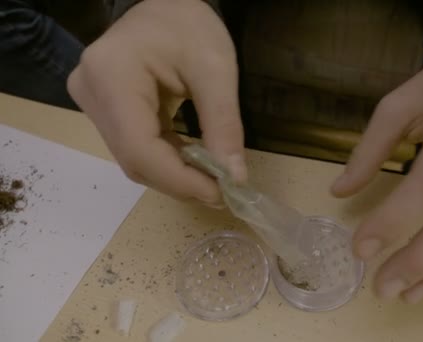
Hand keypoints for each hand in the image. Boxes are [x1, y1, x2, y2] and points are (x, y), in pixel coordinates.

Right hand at [67, 0, 245, 206]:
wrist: (166, 1)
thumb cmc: (189, 25)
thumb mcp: (216, 70)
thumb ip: (223, 124)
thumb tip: (234, 178)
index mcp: (111, 77)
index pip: (139, 149)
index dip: (179, 180)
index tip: (218, 194)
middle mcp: (91, 95)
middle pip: (134, 159)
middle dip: (180, 181)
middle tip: (221, 192)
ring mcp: (94, 104)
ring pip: (134, 159)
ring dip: (175, 175)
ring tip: (213, 181)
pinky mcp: (106, 110)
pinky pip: (136, 147)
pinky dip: (167, 161)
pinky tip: (195, 165)